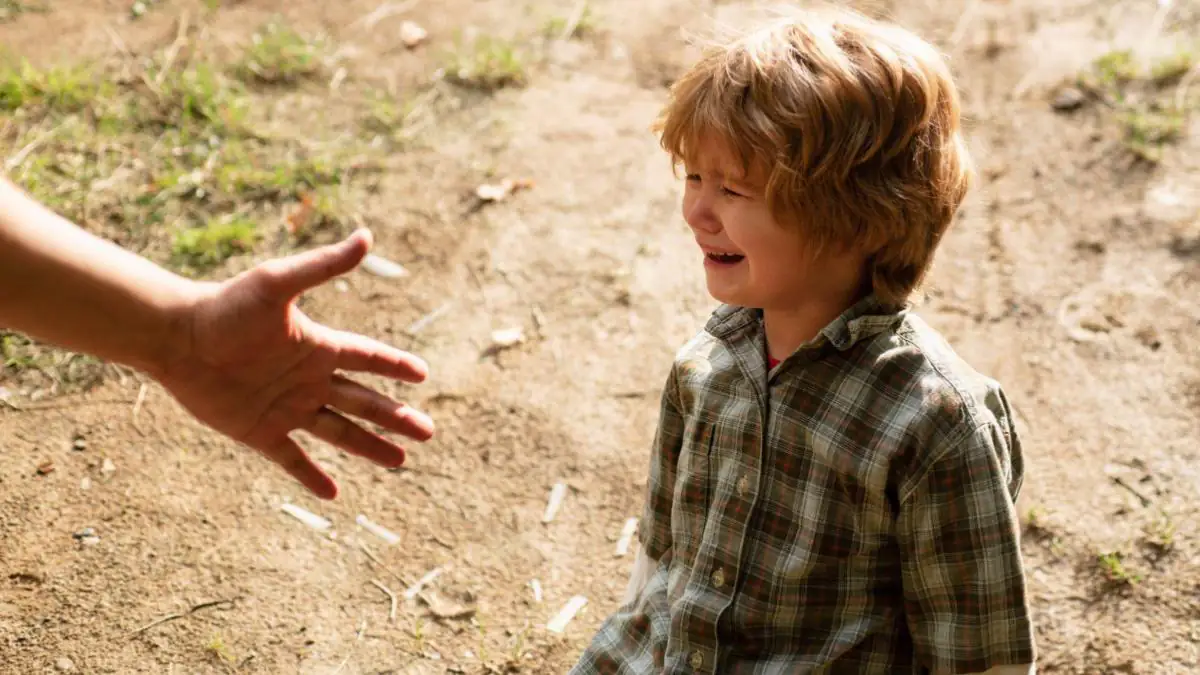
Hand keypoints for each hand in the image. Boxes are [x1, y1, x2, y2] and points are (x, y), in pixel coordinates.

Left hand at [156, 229, 432, 498]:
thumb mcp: (278, 282)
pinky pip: (293, 458)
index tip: (422, 375)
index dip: (396, 366)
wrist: (176, 337)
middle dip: (397, 418)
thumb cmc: (225, 306)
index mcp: (319, 346)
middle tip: (428, 433)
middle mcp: (309, 379)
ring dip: (371, 447)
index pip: (369, 357)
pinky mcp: (260, 431)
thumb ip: (323, 266)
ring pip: (340, 432)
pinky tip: (334, 494)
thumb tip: (367, 237)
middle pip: (364, 402)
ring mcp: (286, 407)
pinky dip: (312, 475)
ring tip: (401, 462)